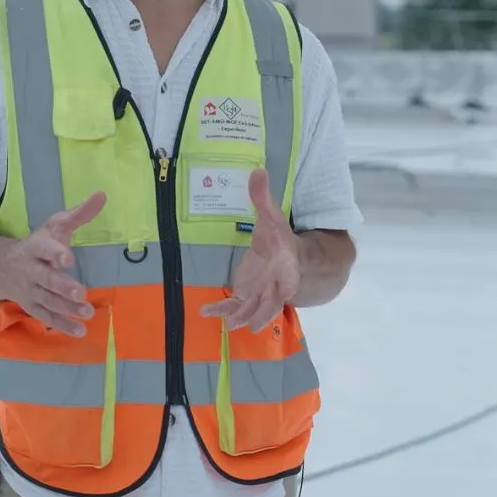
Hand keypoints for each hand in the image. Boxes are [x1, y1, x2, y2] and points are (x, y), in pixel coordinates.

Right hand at [0, 191, 105, 335]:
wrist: (1, 267)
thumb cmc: (37, 245)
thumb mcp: (55, 226)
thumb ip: (79, 214)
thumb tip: (102, 195)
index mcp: (36, 248)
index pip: (45, 249)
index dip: (56, 253)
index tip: (69, 258)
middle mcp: (31, 270)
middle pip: (46, 279)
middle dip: (63, 287)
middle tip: (81, 293)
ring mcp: (30, 291)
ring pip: (48, 301)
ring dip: (67, 309)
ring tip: (88, 312)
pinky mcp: (32, 307)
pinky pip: (46, 318)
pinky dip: (62, 325)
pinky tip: (80, 331)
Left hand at [201, 168, 298, 332]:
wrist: (288, 259)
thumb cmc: (279, 238)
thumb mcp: (272, 217)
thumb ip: (263, 197)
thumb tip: (258, 170)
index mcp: (287, 267)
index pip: (290, 279)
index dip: (287, 287)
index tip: (287, 292)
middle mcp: (275, 286)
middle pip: (271, 303)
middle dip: (262, 312)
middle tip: (251, 323)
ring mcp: (260, 294)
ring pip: (252, 310)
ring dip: (240, 318)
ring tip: (228, 326)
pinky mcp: (247, 296)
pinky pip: (235, 307)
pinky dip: (222, 311)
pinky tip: (206, 312)